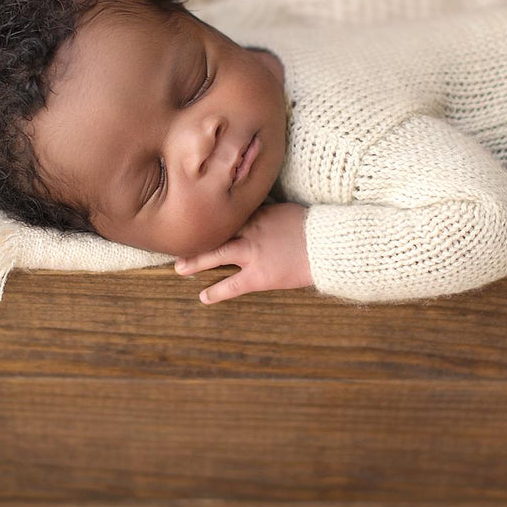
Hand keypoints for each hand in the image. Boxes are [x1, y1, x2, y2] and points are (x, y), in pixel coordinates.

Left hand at [174, 202, 312, 304]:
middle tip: (178, 239)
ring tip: (179, 268)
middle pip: (216, 231)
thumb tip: (262, 209)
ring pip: (217, 254)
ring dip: (196, 261)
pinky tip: (203, 297)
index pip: (228, 211)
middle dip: (196, 236)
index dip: (211, 215)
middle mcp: (250, 229)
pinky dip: (217, 291)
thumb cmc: (315, 226)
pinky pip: (232, 285)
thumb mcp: (289, 210)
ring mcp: (252, 252)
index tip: (195, 214)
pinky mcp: (259, 275)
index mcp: (259, 212)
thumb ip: (271, 210)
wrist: (329, 244)